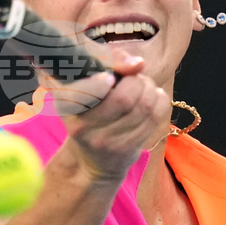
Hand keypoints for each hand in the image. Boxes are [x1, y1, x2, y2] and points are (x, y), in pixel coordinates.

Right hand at [46, 49, 170, 185]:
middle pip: (125, 97)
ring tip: (144, 87)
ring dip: (150, 89)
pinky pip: (156, 116)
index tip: (111, 77)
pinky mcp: (126, 149)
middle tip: (134, 79)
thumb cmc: (90, 111)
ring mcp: (105, 141)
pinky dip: (160, 100)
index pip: (88, 87)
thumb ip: (107, 64)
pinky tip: (153, 98)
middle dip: (137, 81)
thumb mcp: (85, 85)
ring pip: (144, 106)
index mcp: (65, 104)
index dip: (107, 77)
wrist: (92, 160)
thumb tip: (138, 64)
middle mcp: (81, 126)